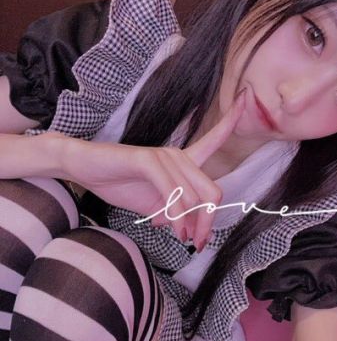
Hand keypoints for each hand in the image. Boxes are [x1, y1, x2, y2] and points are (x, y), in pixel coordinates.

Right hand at [60, 90, 246, 248]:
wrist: (85, 170)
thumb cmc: (121, 184)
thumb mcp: (156, 207)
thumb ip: (178, 216)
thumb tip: (193, 234)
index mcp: (183, 161)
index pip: (214, 138)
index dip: (232, 118)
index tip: (246, 97)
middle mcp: (178, 156)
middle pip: (213, 192)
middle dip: (209, 223)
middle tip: (199, 242)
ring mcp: (164, 157)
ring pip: (195, 197)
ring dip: (191, 225)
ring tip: (181, 237)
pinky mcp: (148, 161)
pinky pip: (174, 195)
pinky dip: (177, 218)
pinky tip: (173, 229)